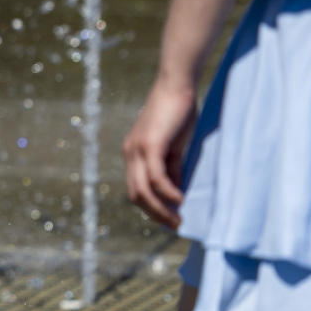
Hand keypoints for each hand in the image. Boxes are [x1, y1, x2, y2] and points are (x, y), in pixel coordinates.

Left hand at [122, 78, 197, 228]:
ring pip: (143, 190)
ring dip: (160, 209)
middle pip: (135, 195)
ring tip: (179, 219)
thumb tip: (175, 192)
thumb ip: (172, 168)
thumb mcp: (174, 147)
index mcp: (133, 154)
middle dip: (155, 214)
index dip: (150, 207)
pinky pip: (155, 177)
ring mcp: (137, 149)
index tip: (168, 219)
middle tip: (175, 225)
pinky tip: (180, 200)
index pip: (135, 189)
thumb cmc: (178, 113)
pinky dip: (167, 192)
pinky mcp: (149, 144)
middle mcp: (130, 153)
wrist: (177, 85)